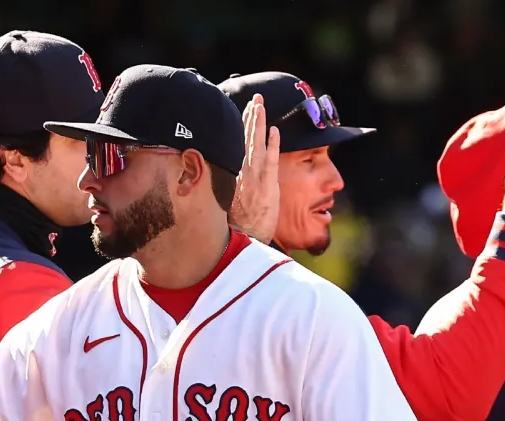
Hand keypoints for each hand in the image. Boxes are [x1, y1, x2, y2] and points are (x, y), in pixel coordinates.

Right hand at [229, 94, 280, 243]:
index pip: (238, 143)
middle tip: (256, 97)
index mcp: (233, 173)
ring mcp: (254, 178)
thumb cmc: (238, 223)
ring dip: (258, 123)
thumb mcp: (229, 199)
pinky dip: (272, 145)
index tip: (246, 109)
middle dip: (251, 116)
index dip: (243, 125)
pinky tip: (274, 130)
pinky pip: (270, 161)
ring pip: (255, 145)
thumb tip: (231, 175)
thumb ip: (232, 183)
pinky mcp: (266, 186)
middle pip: (246, 138)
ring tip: (260, 104)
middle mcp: (242, 172)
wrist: (242, 240)